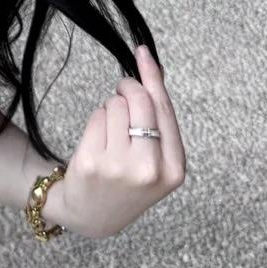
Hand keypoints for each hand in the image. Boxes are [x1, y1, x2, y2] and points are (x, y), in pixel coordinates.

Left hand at [51, 43, 185, 238]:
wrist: (93, 215)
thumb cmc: (128, 180)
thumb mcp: (155, 158)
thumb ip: (159, 118)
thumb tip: (153, 68)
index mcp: (174, 169)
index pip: (164, 109)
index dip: (152, 77)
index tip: (142, 52)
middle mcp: (149, 170)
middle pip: (139, 101)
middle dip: (127, 88)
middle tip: (121, 93)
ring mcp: (119, 168)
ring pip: (115, 105)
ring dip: (111, 108)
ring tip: (112, 134)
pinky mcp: (92, 164)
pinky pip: (97, 117)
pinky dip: (97, 120)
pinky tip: (98, 141)